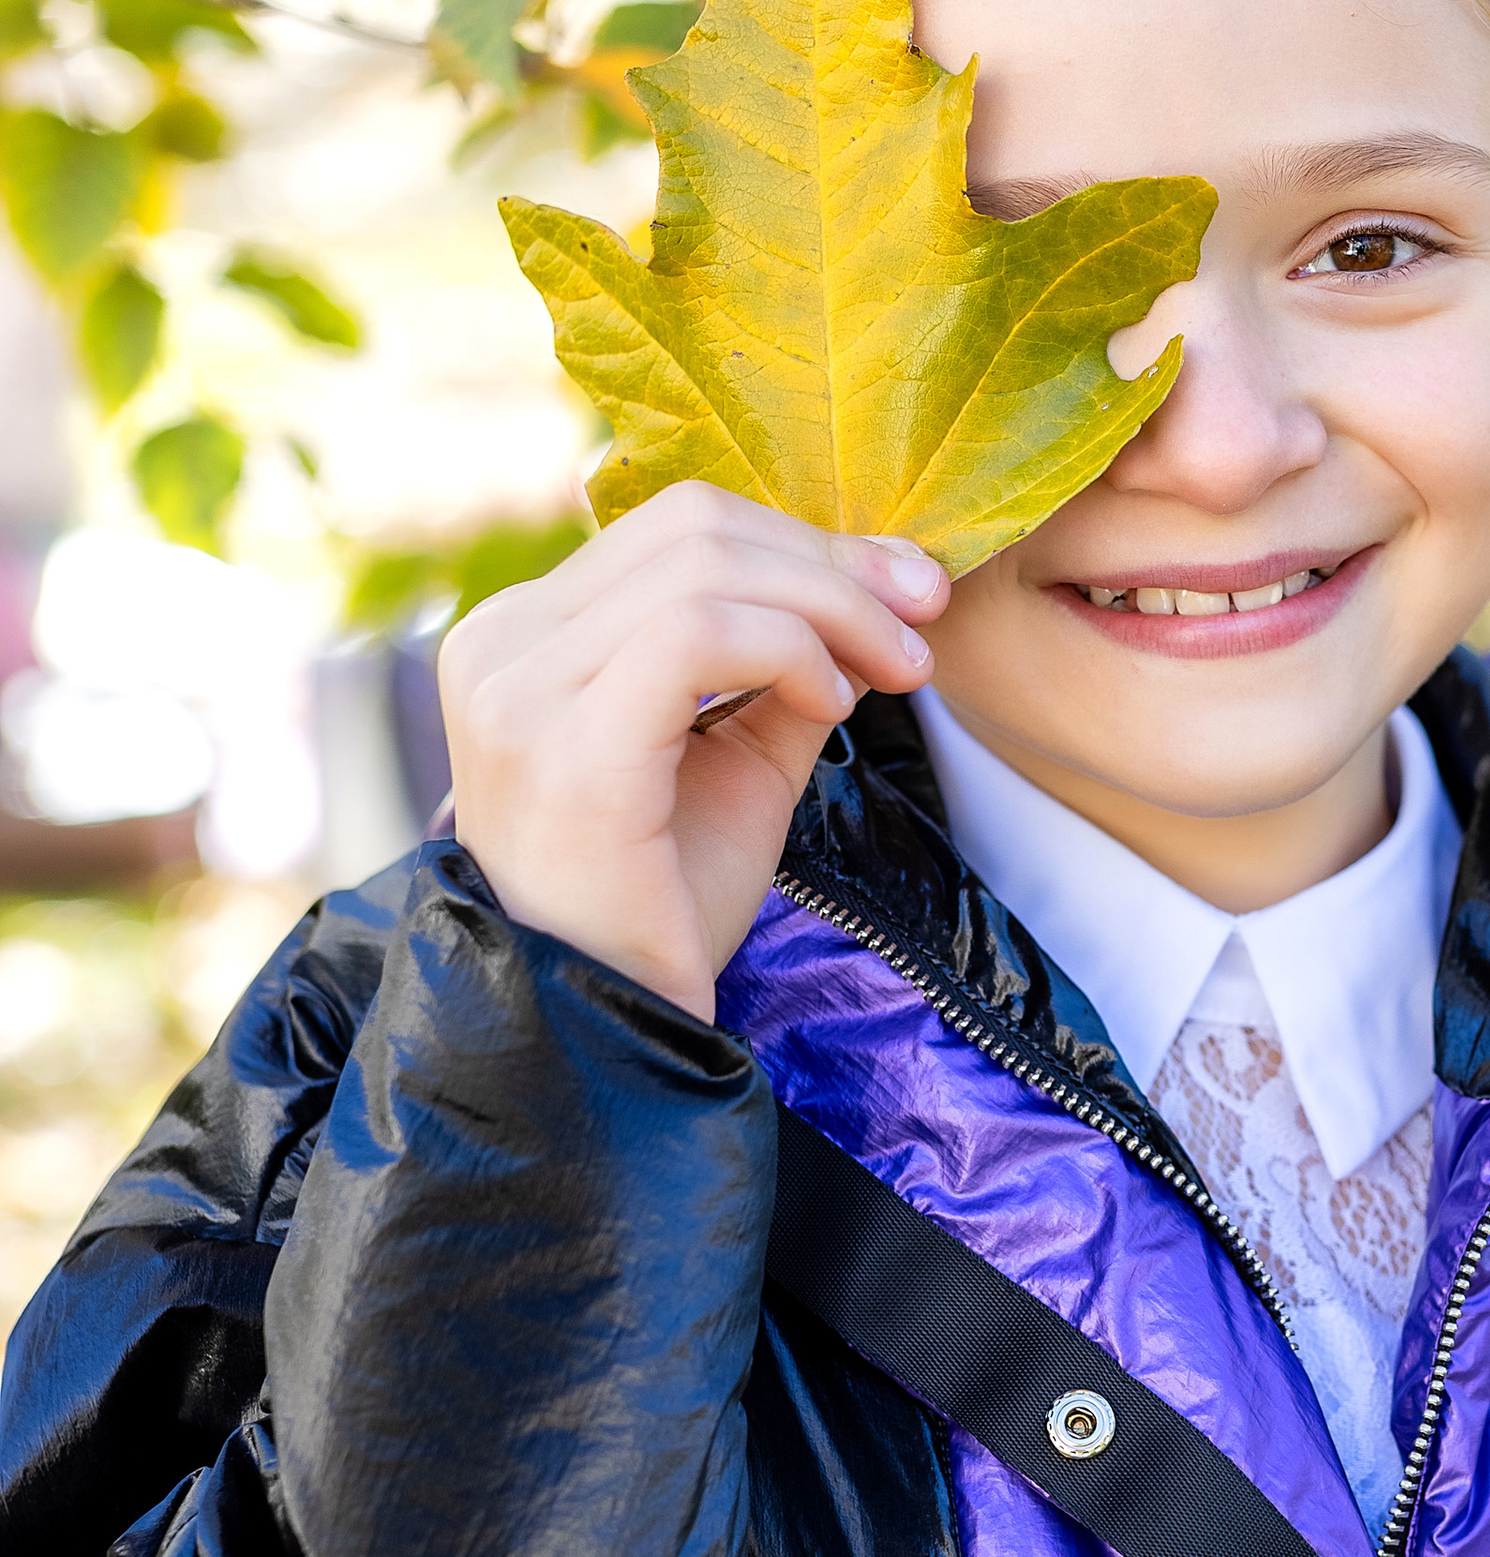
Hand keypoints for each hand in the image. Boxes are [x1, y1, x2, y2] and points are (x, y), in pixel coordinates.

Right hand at [440, 484, 947, 1020]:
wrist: (609, 1027)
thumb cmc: (664, 904)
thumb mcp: (735, 756)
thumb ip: (781, 661)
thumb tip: (878, 582)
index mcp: (527, 635)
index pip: (677, 530)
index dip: (806, 542)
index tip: (908, 591)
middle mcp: (500, 643)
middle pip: (695, 528)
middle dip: (834, 565)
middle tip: (921, 624)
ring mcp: (517, 689)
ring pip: (707, 569)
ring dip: (833, 609)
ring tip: (891, 675)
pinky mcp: (561, 744)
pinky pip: (696, 635)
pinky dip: (790, 650)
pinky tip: (832, 704)